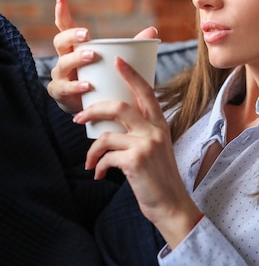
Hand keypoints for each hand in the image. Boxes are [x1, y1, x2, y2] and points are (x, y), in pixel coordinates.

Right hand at [47, 0, 158, 113]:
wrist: (93, 110)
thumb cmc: (104, 80)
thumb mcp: (117, 62)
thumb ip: (133, 46)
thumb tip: (153, 30)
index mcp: (76, 48)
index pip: (65, 27)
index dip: (62, 13)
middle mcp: (64, 59)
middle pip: (60, 42)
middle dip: (72, 36)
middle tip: (87, 34)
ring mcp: (60, 77)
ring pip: (62, 64)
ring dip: (76, 59)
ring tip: (91, 57)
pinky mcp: (61, 95)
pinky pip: (64, 89)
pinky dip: (75, 87)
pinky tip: (87, 85)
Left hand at [73, 57, 201, 247]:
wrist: (172, 204)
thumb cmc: (159, 178)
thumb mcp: (156, 149)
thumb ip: (141, 134)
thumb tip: (112, 127)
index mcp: (160, 124)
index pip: (145, 92)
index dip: (131, 74)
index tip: (117, 60)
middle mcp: (155, 131)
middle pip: (119, 107)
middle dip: (94, 110)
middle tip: (78, 118)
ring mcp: (146, 145)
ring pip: (107, 135)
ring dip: (92, 150)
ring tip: (89, 160)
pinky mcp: (136, 161)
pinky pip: (107, 157)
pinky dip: (99, 166)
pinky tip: (100, 175)